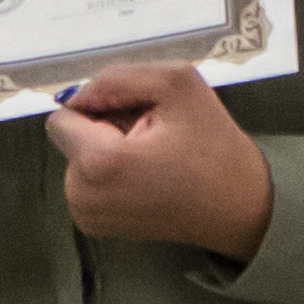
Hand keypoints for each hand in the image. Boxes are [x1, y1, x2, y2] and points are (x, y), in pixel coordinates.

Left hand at [44, 64, 273, 261]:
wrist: (240, 209)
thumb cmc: (214, 148)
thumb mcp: (177, 85)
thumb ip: (118, 78)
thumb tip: (79, 93)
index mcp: (97, 163)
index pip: (63, 116)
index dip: (98, 105)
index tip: (134, 113)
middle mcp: (81, 195)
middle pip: (71, 137)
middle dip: (104, 127)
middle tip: (152, 134)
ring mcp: (86, 215)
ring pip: (77, 157)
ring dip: (108, 148)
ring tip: (153, 155)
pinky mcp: (95, 225)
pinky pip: (86, 180)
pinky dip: (110, 170)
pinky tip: (147, 173)